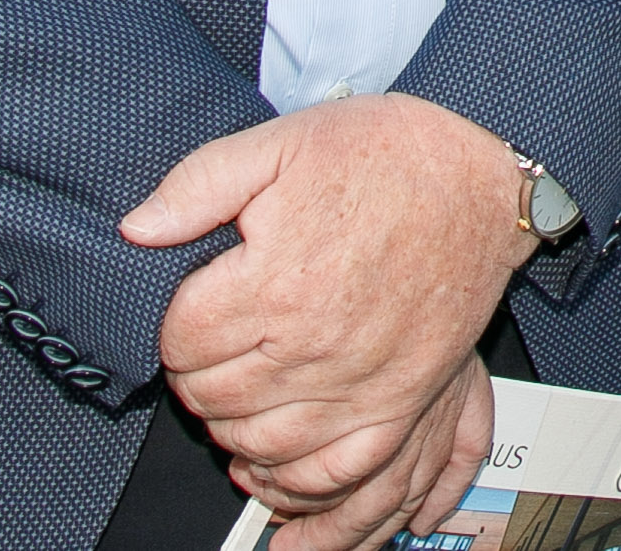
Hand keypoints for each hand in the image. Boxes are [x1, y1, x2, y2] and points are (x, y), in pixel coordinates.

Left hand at [123, 93, 536, 519]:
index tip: (194, 306)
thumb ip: (198, 184)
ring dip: (233, 426)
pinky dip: (294, 478)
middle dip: (197, 376)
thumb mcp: (282, 143)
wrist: (484, 180)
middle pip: (213, 396)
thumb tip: (137, 229)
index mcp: (276, 281)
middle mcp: (313, 343)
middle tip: (212, 348)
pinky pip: (335, 471)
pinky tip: (276, 456)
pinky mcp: (399, 402)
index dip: (174, 326)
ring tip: (236, 394)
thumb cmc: (390, 156)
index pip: (182, 340)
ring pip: (260, 442)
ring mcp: (358, 382)